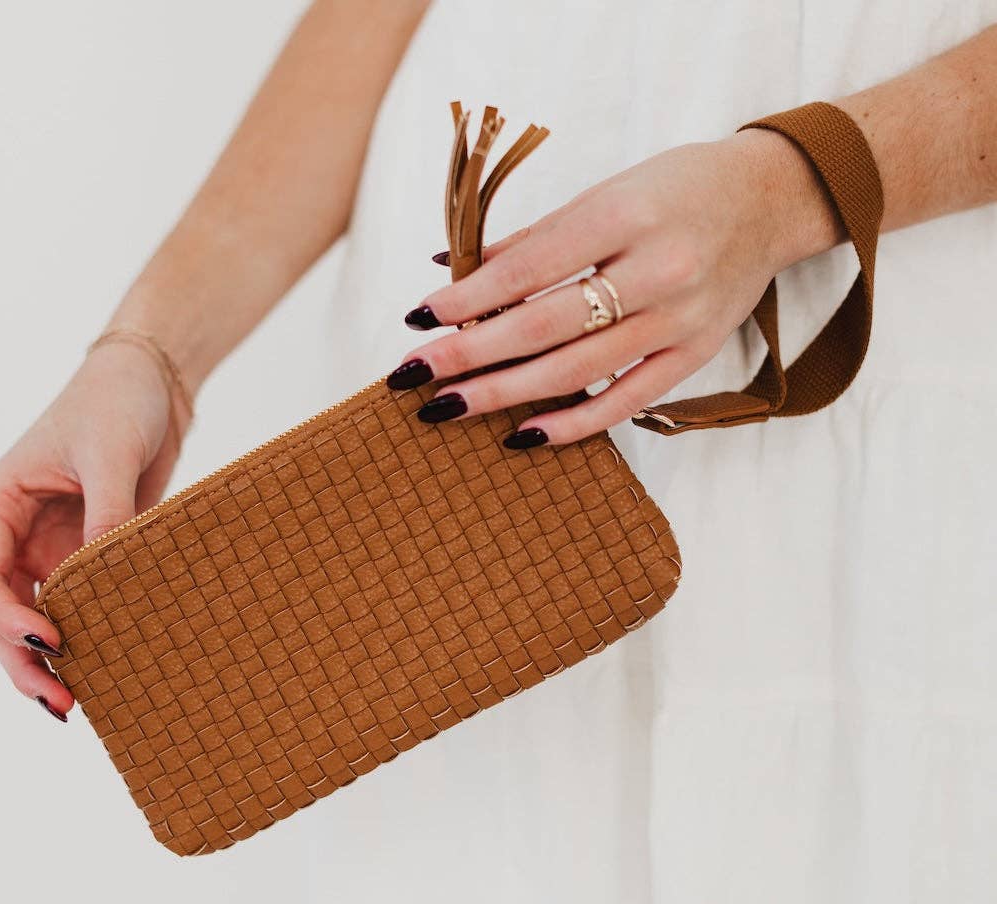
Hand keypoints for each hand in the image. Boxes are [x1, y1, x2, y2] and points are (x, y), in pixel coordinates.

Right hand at [0, 342, 190, 719]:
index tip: (48, 640)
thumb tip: (104, 569)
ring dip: (54, 658)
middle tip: (61, 704)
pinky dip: (96, 633)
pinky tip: (112, 665)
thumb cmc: (116, 402)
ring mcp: (59, 547)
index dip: (5, 617)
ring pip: (44, 614)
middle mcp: (21, 534)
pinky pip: (90, 600)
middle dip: (25, 658)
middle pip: (6, 609)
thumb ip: (105, 512)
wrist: (154, 388)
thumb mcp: (108, 452)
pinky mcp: (98, 552)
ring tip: (77, 704)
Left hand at [388, 127, 843, 446]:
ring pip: (578, 371)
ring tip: (449, 407)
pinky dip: (573, 424)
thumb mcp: (603, 193)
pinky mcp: (694, 357)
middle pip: (545, 327)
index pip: (529, 268)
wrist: (768, 202)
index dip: (469, 299)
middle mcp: (656, 271)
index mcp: (626, 215)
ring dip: (505, 394)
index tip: (419, 321)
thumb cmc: (675, 189)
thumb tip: (450, 273)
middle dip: (471, 355)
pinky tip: (522, 436)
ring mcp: (679, 321)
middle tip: (414, 376)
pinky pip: (626, 402)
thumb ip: (530, 240)